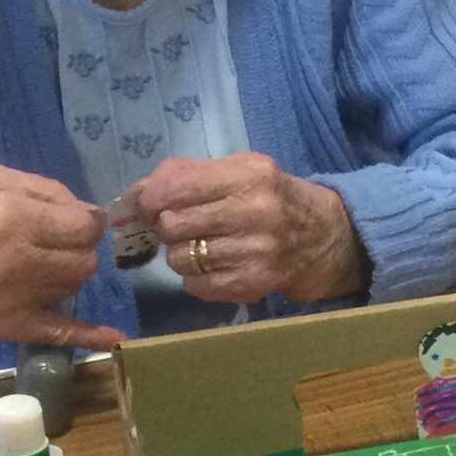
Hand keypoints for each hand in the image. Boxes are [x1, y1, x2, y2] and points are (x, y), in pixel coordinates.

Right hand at [0, 169, 121, 351]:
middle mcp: (14, 264)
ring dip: (63, 273)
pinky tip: (116, 338)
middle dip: (73, 247)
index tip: (66, 219)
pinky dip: (88, 336)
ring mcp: (10, 301)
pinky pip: (58, 333)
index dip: (81, 221)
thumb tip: (92, 216)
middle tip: (44, 239)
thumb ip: (48, 193)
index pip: (85, 228)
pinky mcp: (3, 326)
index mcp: (12, 219)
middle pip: (84, 261)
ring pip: (73, 286)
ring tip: (28, 262)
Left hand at [134, 154, 362, 303]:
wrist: (320, 236)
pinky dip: (197, 279)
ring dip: (181, 255)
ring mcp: (256, 252)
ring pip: (179, 260)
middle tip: (179, 227)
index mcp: (248, 175)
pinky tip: (215, 266)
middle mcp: (255, 212)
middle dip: (167, 228)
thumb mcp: (237, 169)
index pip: (174, 188)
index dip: (150, 200)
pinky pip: (195, 286)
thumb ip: (187, 174)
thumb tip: (135, 196)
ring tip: (202, 247)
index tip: (152, 207)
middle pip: (172, 225)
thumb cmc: (267, 196)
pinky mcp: (254, 284)